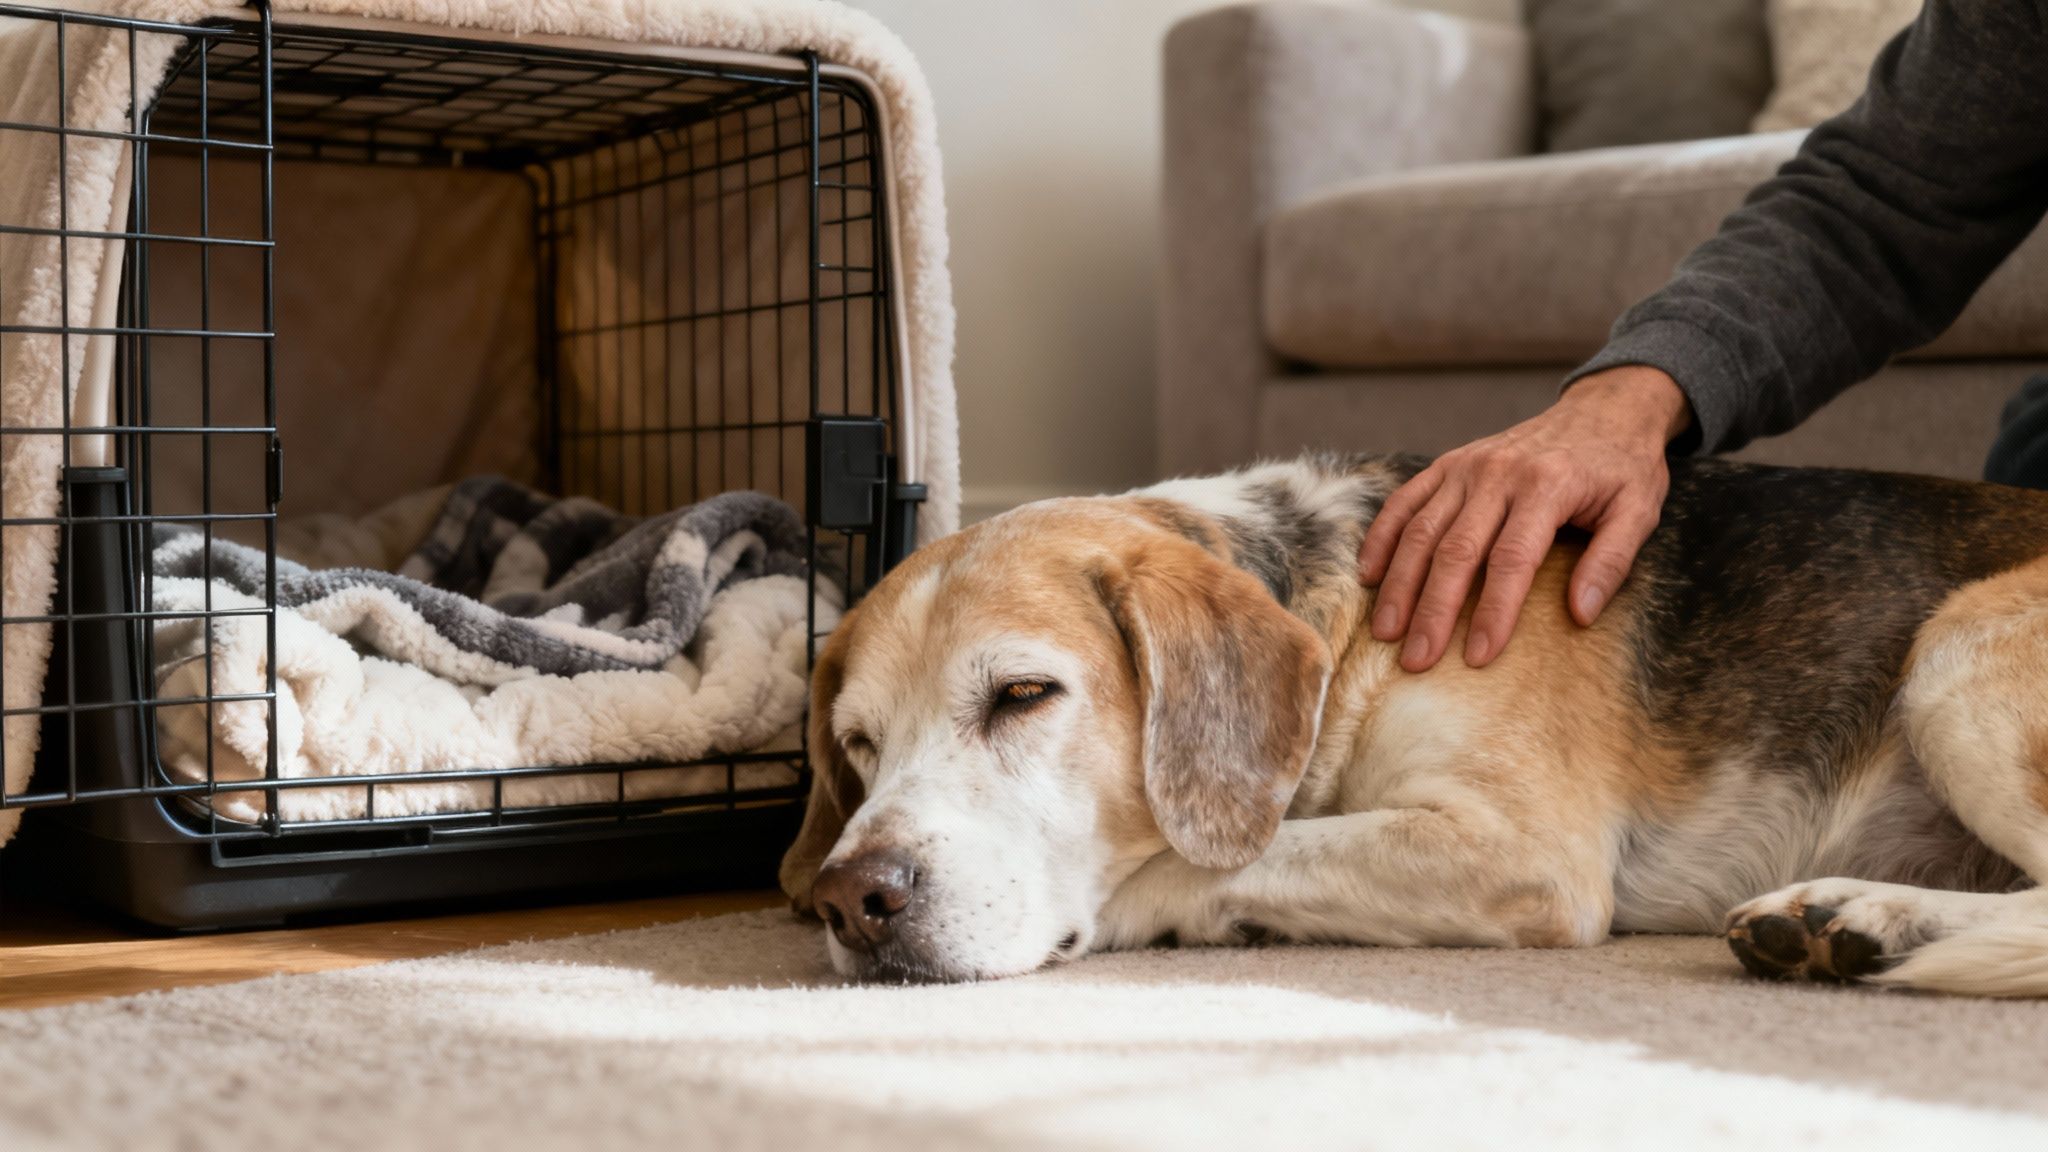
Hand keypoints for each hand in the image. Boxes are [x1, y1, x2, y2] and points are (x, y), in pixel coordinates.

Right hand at [1357, 366, 1691, 671]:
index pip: (1512, 559)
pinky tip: (1370, 575)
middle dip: (1433, 610)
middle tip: (1416, 659)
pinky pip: (1405, 501)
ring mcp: (1467, 466)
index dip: (1493, 611)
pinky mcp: (1449, 463)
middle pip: (1455, 550)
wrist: (1604, 408)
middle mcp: (1498, 473)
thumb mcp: (1638, 510)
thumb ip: (1610, 561)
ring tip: (1386, 631)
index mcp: (1547, 485)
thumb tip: (1581, 614)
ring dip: (1400, 583)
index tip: (1477, 656)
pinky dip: (1383, 537)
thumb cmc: (1623, 467)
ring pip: (1421, 529)